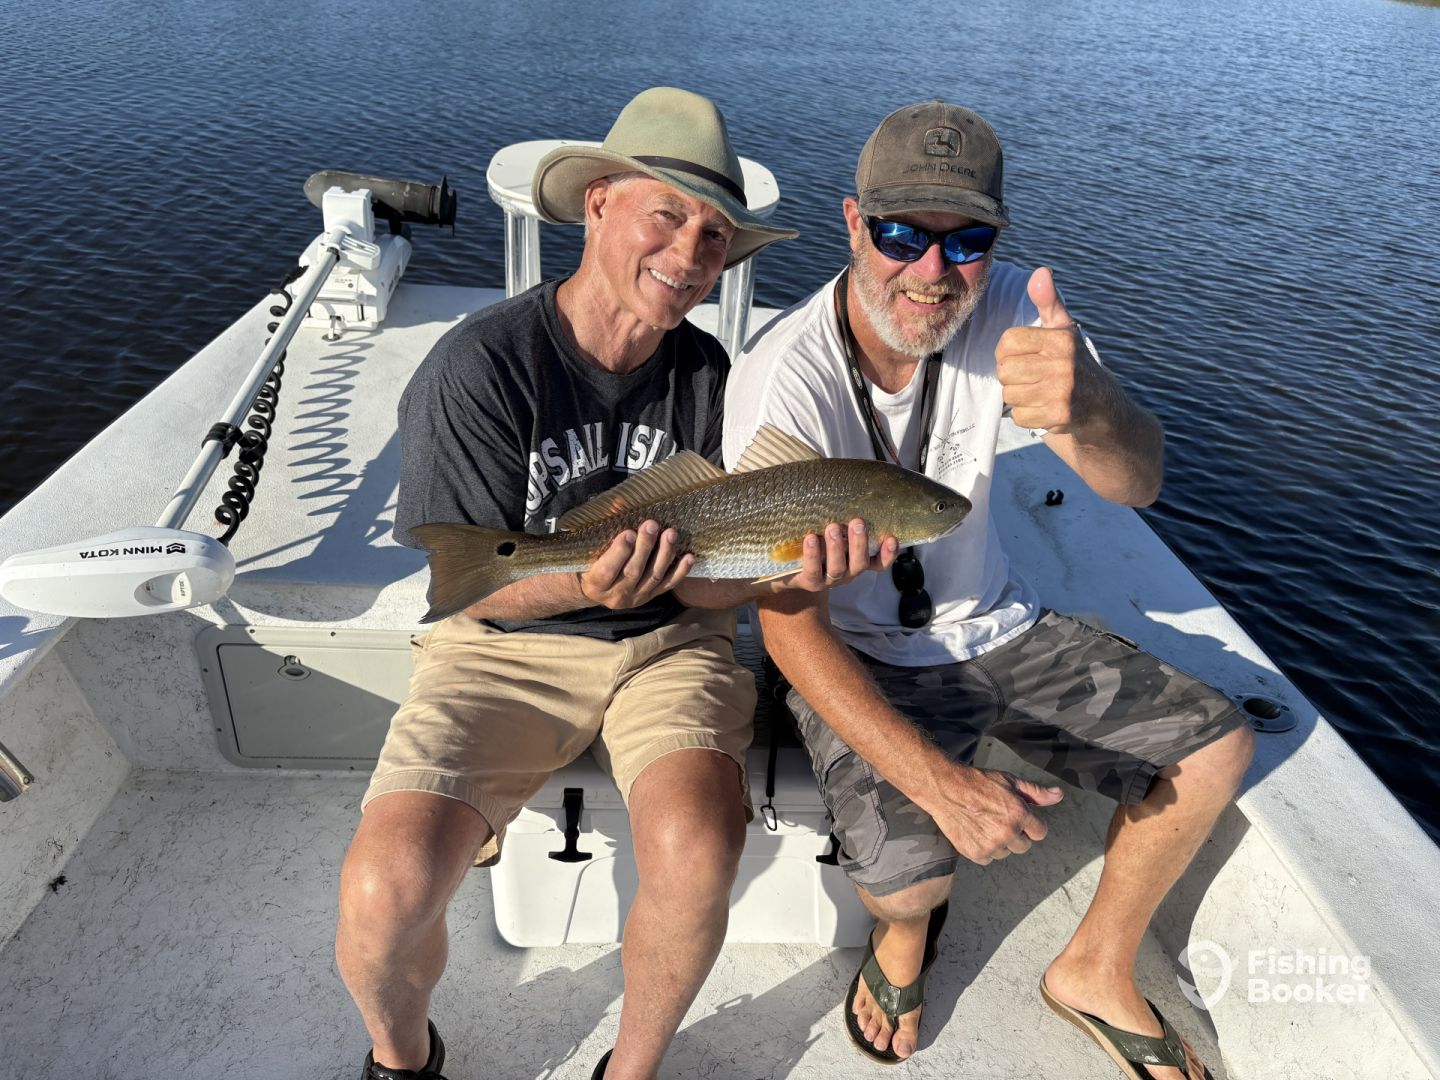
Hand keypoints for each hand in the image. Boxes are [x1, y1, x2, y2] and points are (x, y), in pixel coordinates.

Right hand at [578, 520, 692, 609]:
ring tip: (671, 534)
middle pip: (633, 571)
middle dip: (645, 547)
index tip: (629, 532)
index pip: (607, 570)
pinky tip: (689, 557)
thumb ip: (603, 527)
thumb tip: (620, 502)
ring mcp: (636, 597)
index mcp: (595, 584)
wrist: (598, 590)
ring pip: (653, 577)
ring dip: (664, 554)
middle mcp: (616, 595)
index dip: (619, 552)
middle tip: (652, 525)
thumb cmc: (591, 562)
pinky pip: (668, 585)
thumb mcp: (589, 549)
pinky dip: (680, 572)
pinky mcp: (651, 597)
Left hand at [774, 519, 898, 593]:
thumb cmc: (818, 542)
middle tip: (858, 523)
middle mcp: (848, 572)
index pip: (879, 563)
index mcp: (858, 561)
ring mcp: (829, 580)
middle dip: (860, 543)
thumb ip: (844, 517)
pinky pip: (813, 570)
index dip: (888, 554)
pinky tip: (810, 538)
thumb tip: (851, 483)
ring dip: (837, 547)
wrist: (789, 567)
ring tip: (833, 528)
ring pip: (838, 568)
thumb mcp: (835, 531)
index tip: (892, 539)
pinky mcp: (810, 582)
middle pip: (860, 563)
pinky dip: (812, 554)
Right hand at [929, 763, 1063, 864]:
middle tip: (999, 818)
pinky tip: (976, 831)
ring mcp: (990, 845)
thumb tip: (1059, 795)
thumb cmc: (978, 782)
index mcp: (1019, 814)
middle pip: (1024, 845)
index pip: (1040, 832)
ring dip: (1001, 842)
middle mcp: (1007, 832)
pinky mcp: (975, 853)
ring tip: (986, 823)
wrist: (945, 788)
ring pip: (1006, 853)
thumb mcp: (1010, 781)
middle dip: (1017, 833)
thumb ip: (1036, 792)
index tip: (1019, 816)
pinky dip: (985, 849)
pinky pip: (990, 859)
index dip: (1031, 823)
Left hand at [994, 266, 1110, 435]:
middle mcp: (1064, 363)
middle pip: (1004, 370)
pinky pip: (1020, 417)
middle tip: (1032, 378)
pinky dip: (1028, 417)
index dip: (1007, 352)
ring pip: (1010, 395)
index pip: (1007, 342)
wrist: (1104, 410)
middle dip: (1013, 377)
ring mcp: (1062, 391)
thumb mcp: (1065, 331)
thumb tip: (1040, 272)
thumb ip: (1049, 302)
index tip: (1022, 357)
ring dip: (1020, 398)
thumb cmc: (1076, 365)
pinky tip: (1044, 409)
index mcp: (1062, 339)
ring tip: (1040, 393)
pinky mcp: (1059, 415)